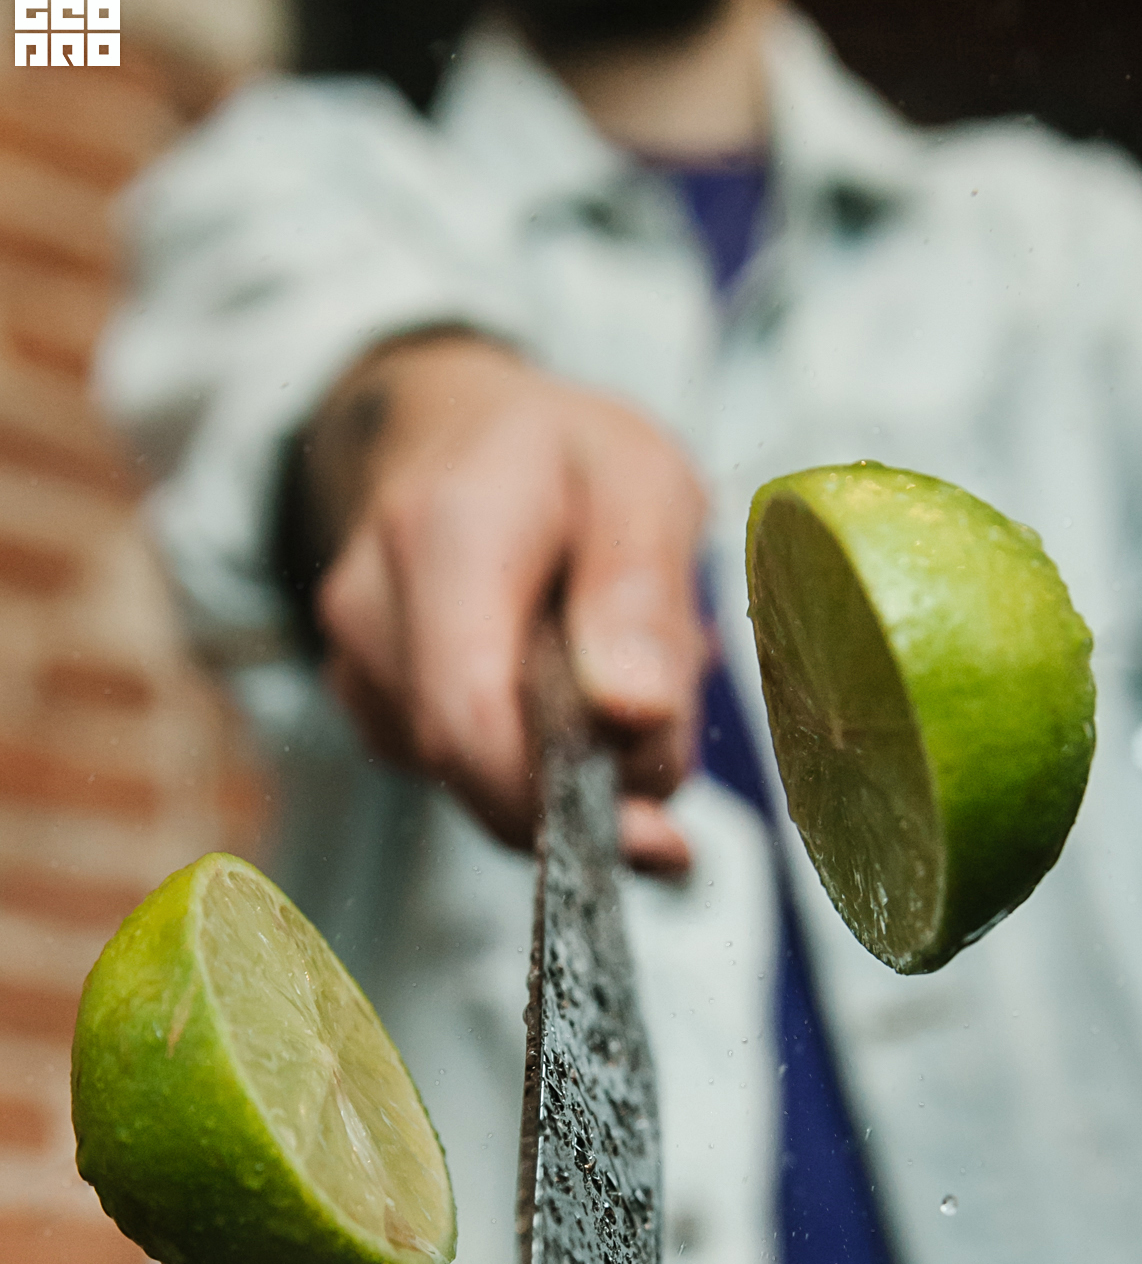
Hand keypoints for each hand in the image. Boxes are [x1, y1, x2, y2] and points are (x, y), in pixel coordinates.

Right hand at [309, 335, 707, 874]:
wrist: (463, 438)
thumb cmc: (561, 459)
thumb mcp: (643, 483)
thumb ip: (645, 595)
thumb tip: (637, 713)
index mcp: (440, 534)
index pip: (470, 722)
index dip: (560, 799)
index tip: (657, 824)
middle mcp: (370, 605)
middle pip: (472, 767)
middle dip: (580, 787)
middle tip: (663, 741)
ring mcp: (356, 664)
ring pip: (472, 782)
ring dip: (562, 768)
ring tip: (608, 680)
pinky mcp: (368, 706)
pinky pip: (461, 776)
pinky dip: (528, 761)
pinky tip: (555, 691)